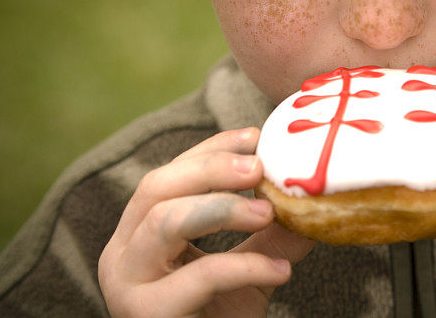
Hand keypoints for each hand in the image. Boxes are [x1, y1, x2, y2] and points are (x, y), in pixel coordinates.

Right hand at [98, 128, 315, 316]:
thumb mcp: (248, 267)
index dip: (210, 149)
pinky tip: (280, 271)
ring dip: (222, 208)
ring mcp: (128, 285)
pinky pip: (199, 277)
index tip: (254, 136)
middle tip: (258, 167)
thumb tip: (312, 193)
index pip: (168, 175)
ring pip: (164, 221)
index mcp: (139, 234)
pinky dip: (246, 267)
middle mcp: (122, 254)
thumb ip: (271, 231)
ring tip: (268, 211)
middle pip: (156, 187)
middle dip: (210, 169)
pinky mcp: (146, 315)